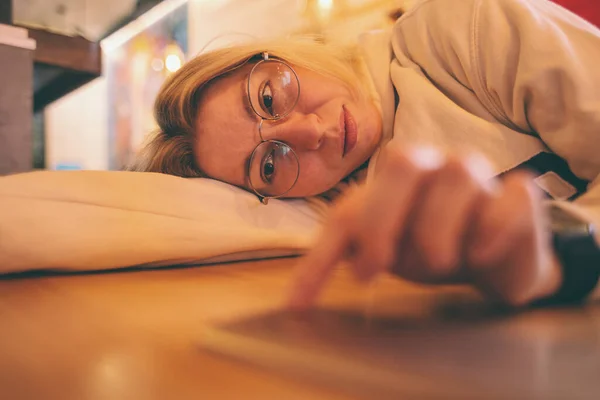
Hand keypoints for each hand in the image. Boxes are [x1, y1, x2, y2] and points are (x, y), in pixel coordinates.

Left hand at [287, 145, 562, 308]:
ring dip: (439, 228)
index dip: (327, 251)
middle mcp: (432, 165)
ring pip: (459, 175)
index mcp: (388, 180)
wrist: (490, 259)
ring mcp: (478, 175)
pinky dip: (494, 226)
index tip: (322, 295)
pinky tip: (480, 254)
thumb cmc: (427, 247)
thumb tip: (294, 304)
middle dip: (383, 219)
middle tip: (378, 267)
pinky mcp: (519, 196)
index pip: (349, 209)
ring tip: (440, 262)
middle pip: (402, 162)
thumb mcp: (383, 252)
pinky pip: (513, 196)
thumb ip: (347, 256)